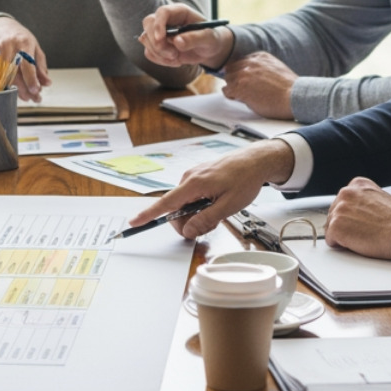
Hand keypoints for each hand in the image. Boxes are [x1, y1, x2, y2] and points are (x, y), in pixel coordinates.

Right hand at [0, 16, 50, 101]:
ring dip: (10, 88)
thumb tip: (47, 83)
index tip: (36, 91)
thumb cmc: (19, 39)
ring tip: (19, 95)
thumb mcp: (34, 48)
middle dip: (22, 88)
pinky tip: (1, 88)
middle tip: (30, 98)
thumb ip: (40, 66)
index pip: (28, 64)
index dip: (32, 80)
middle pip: (15, 71)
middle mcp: (10, 44)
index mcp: (25, 42)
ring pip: (1, 73)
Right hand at [127, 141, 295, 239]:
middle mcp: (189, 178)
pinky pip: (190, 196)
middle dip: (187, 222)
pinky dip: (199, 205)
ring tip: (217, 209)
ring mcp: (192, 176)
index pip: (166, 203)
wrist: (255, 160)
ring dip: (195, 213)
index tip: (134, 222)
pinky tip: (215, 202)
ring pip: (184, 204)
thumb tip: (187, 231)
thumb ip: (206, 220)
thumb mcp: (229, 205)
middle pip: (175, 209)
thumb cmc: (245, 179)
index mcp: (194, 184)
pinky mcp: (197, 176)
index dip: (149, 214)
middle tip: (210, 224)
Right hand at [138, 3, 232, 68]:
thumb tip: (177, 41)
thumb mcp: (209, 39)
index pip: (162, 12)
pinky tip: (174, 61)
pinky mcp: (157, 44)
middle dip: (156, 42)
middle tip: (173, 54)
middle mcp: (166, 19)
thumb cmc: (211, 40)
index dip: (158, 24)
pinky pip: (149, 52)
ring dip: (159, 53)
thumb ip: (195, 39)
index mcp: (179, 12)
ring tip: (177, 58)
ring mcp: (159, 32)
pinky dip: (160, 60)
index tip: (161, 39)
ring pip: (146, 39)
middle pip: (148, 23)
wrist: (209, 50)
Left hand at [221, 53, 297, 119]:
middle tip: (240, 88)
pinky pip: (227, 90)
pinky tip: (240, 99)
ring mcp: (244, 74)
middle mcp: (250, 62)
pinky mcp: (240, 87)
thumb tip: (252, 76)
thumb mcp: (276, 68)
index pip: (241, 61)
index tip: (242, 79)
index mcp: (260, 56)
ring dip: (233, 87)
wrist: (294, 97)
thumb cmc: (289, 88)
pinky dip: (231, 95)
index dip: (240, 71)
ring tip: (242, 94)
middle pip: (232, 69)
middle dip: (235, 78)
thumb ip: (262, 68)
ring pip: (228, 79)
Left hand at [323, 178, 390, 259]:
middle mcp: (346, 193)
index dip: (351, 215)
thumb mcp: (381, 199)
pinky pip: (331, 240)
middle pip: (334, 213)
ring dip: (344, 235)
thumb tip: (357, 211)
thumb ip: (364, 202)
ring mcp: (339, 209)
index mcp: (357, 185)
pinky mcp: (336, 226)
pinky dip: (341, 245)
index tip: (360, 221)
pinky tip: (357, 243)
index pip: (342, 202)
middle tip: (363, 231)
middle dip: (345, 225)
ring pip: (331, 227)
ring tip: (363, 237)